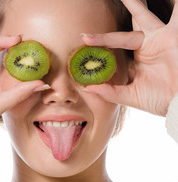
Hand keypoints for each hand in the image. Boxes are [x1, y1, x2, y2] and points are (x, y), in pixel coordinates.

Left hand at [82, 0, 177, 115]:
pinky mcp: (174, 34)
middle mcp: (149, 44)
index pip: (117, 42)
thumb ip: (110, 92)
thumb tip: (87, 88)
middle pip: (134, 20)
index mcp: (138, 56)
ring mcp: (162, 38)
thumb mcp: (131, 96)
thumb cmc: (159, 100)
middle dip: (126, 7)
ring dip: (138, 3)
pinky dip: (174, 5)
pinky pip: (175, 14)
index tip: (84, 38)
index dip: (101, 40)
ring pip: (146, 14)